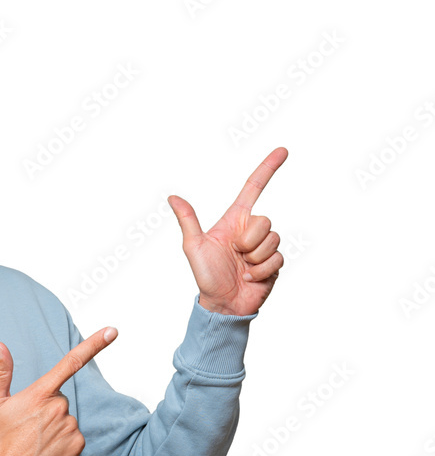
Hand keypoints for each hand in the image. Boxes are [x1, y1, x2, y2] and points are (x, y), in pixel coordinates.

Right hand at [0, 327, 117, 455]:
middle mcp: (58, 407)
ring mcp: (70, 427)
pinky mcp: (77, 445)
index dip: (93, 344)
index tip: (112, 331)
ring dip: (54, 427)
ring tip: (34, 442)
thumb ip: (1, 372)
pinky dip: (63, 443)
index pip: (70, 363)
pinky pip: (74, 437)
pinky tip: (46, 451)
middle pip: (60, 399)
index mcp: (39, 393)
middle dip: (47, 409)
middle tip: (27, 427)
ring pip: (67, 419)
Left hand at [167, 147, 287, 315]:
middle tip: (235, 255)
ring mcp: (264, 248)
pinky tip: (250, 278)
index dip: (267, 169)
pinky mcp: (274, 264)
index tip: (283, 151)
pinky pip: (277, 258)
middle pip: (265, 220)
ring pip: (272, 240)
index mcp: (235, 221)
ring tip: (242, 268)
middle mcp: (251, 231)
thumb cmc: (207, 276)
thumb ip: (188, 220)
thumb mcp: (193, 246)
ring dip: (254, 258)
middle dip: (249, 241)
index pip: (253, 189)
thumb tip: (173, 197)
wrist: (222, 304)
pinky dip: (261, 271)